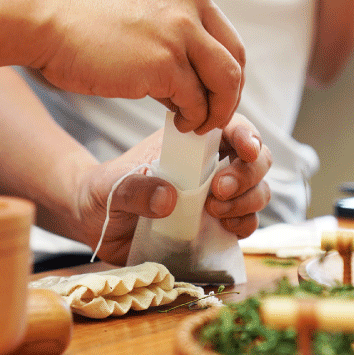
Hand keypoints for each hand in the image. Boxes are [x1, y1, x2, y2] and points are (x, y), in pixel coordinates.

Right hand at [32, 0, 245, 134]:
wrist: (43, 20)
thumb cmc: (80, 22)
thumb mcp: (139, 7)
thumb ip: (172, 31)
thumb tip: (195, 79)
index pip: (224, 34)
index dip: (224, 69)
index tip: (213, 92)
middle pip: (235, 56)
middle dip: (229, 93)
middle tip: (215, 114)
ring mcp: (180, 29)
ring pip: (225, 81)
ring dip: (217, 110)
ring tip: (197, 124)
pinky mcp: (164, 61)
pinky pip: (196, 100)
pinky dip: (193, 117)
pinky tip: (179, 123)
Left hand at [73, 114, 270, 264]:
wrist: (95, 222)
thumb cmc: (104, 191)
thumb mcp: (112, 186)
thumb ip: (136, 190)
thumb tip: (169, 199)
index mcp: (189, 143)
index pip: (230, 127)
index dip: (246, 135)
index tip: (245, 150)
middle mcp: (209, 165)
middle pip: (256, 158)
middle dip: (248, 173)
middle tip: (219, 189)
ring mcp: (217, 196)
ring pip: (258, 190)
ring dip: (248, 200)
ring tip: (216, 211)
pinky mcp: (216, 225)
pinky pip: (247, 222)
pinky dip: (245, 225)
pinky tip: (225, 227)